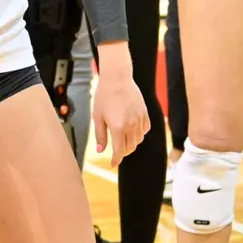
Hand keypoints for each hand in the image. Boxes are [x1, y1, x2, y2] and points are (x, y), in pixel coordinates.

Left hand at [92, 46, 149, 166]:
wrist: (117, 78)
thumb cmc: (104, 96)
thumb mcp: (98, 116)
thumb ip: (100, 135)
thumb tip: (101, 151)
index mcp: (118, 128)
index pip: (120, 151)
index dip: (116, 160)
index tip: (113, 164)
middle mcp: (131, 125)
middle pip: (130, 147)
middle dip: (123, 152)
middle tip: (116, 151)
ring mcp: (139, 119)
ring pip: (139, 140)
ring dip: (132, 144)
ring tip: (124, 141)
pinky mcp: (144, 112)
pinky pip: (145, 129)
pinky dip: (140, 134)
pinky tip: (133, 131)